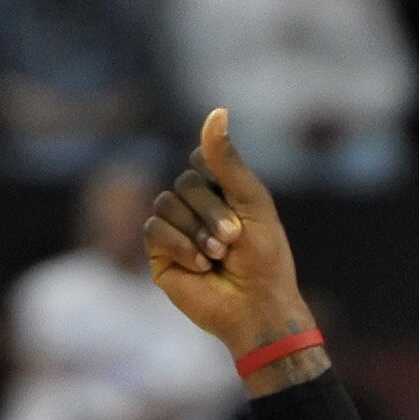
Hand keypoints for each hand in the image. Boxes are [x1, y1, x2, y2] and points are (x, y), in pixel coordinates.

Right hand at [144, 108, 320, 370]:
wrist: (258, 308)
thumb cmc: (264, 260)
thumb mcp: (252, 202)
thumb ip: (228, 160)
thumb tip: (217, 110)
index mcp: (218, 190)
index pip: (201, 160)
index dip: (219, 183)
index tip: (242, 212)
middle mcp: (193, 207)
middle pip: (184, 184)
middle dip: (211, 213)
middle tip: (233, 241)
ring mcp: (175, 229)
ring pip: (166, 204)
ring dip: (196, 232)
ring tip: (218, 256)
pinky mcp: (160, 254)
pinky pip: (154, 229)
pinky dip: (180, 245)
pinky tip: (201, 266)